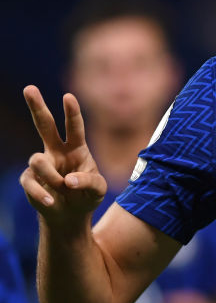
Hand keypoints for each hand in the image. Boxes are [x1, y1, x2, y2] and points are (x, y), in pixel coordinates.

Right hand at [20, 86, 106, 225]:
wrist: (70, 214)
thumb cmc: (87, 196)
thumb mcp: (98, 190)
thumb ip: (89, 182)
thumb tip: (68, 180)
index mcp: (77, 149)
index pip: (75, 127)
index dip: (72, 112)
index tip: (68, 97)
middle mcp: (57, 151)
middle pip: (45, 124)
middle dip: (37, 106)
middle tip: (29, 88)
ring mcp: (42, 164)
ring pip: (37, 160)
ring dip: (51, 176)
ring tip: (63, 189)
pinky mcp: (29, 179)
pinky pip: (30, 181)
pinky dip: (41, 193)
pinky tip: (50, 201)